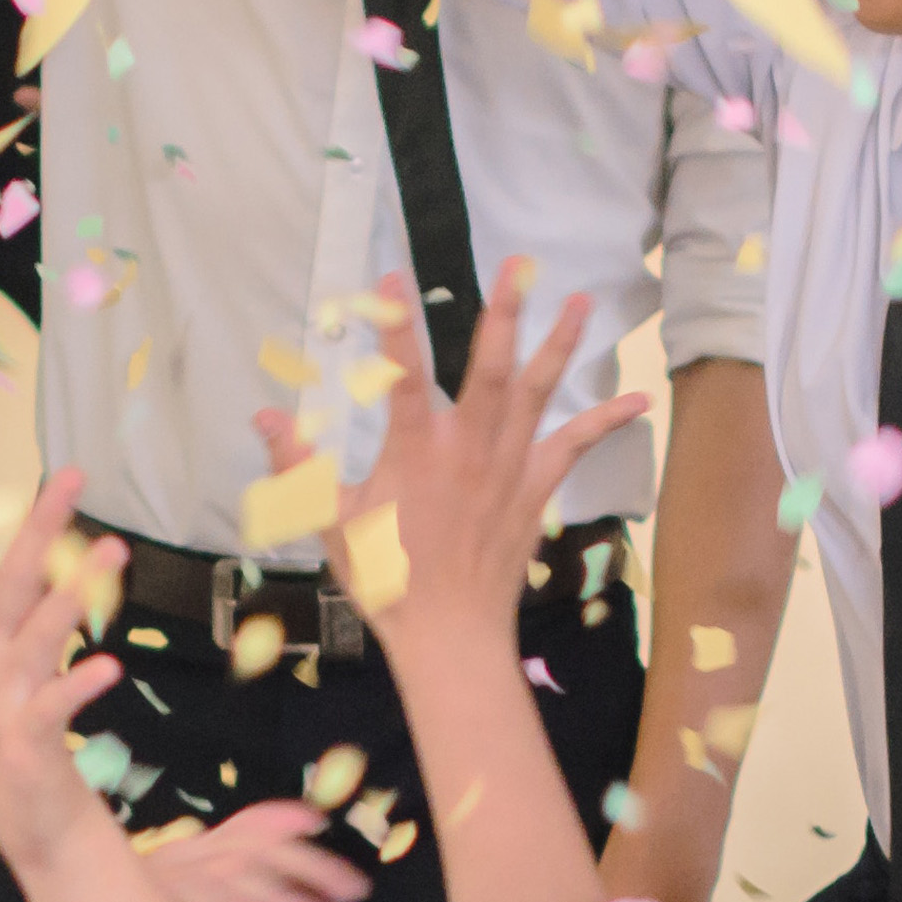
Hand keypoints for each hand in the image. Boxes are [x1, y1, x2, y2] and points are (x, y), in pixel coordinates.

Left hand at [0, 445, 125, 867]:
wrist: (20, 808)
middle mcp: (5, 643)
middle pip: (21, 574)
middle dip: (43, 524)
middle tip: (74, 473)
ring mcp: (27, 682)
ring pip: (50, 627)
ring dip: (78, 590)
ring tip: (114, 548)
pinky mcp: (40, 728)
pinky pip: (58, 702)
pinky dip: (79, 686)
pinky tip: (107, 669)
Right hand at [133, 801, 366, 901]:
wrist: (65, 897)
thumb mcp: (185, 880)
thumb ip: (232, 868)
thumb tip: (295, 840)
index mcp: (197, 848)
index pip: (246, 827)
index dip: (283, 821)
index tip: (320, 826)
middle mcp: (186, 854)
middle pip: (254, 851)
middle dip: (310, 869)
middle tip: (355, 892)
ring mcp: (169, 875)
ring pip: (231, 877)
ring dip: (278, 897)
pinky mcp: (153, 899)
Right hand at [253, 272, 645, 675]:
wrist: (449, 635)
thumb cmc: (386, 581)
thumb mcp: (330, 524)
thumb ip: (297, 467)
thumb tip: (262, 417)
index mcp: (416, 453)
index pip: (401, 374)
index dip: (395, 324)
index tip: (391, 275)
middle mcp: (469, 449)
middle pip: (491, 369)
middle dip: (504, 313)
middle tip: (517, 266)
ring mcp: (509, 467)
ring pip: (538, 394)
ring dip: (560, 344)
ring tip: (579, 300)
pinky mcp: (535, 489)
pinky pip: (575, 447)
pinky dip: (606, 421)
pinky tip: (639, 399)